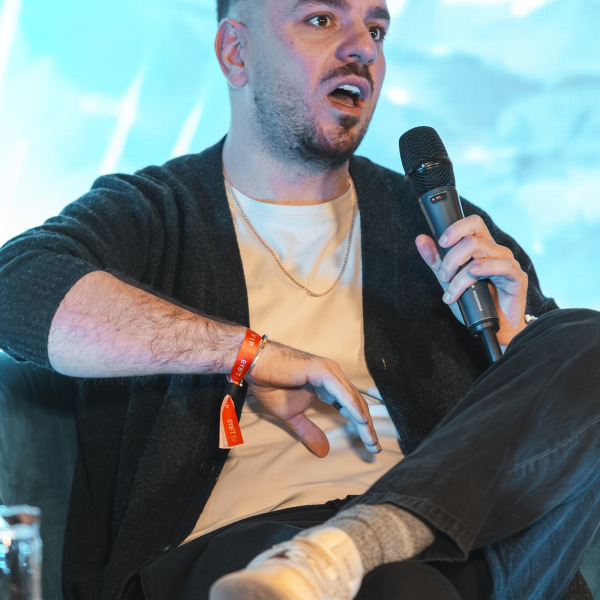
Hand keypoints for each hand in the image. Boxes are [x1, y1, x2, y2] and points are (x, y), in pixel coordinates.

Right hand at [246, 340, 380, 457]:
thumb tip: (323, 452)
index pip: (351, 407)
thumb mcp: (292, 416)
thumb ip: (309, 431)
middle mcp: (333, 377)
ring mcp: (330, 371)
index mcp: (328, 386)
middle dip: (367, 427)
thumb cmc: (270, 385)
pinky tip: (360, 421)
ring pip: (352, 399)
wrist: (254, 366)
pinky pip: (341, 391)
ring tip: (371, 439)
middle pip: (356, 404)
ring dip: (364, 421)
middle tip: (375, 448)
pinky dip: (352, 407)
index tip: (369, 446)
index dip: (361, 426)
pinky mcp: (322, 370)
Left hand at [415, 214, 528, 346]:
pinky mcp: (516, 276)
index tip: (441, 243)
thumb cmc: (473, 303)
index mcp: (481, 247)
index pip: (472, 223)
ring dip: (459, 274)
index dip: (455, 229)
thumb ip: (436, 260)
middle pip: (472, 238)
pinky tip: (473, 274)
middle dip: (451, 257)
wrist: (492, 328)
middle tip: (444, 277)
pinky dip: (483, 269)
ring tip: (452, 291)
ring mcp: (507, 262)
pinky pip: (501, 265)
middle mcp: (495, 251)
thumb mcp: (448, 280)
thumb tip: (420, 239)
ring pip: (479, 252)